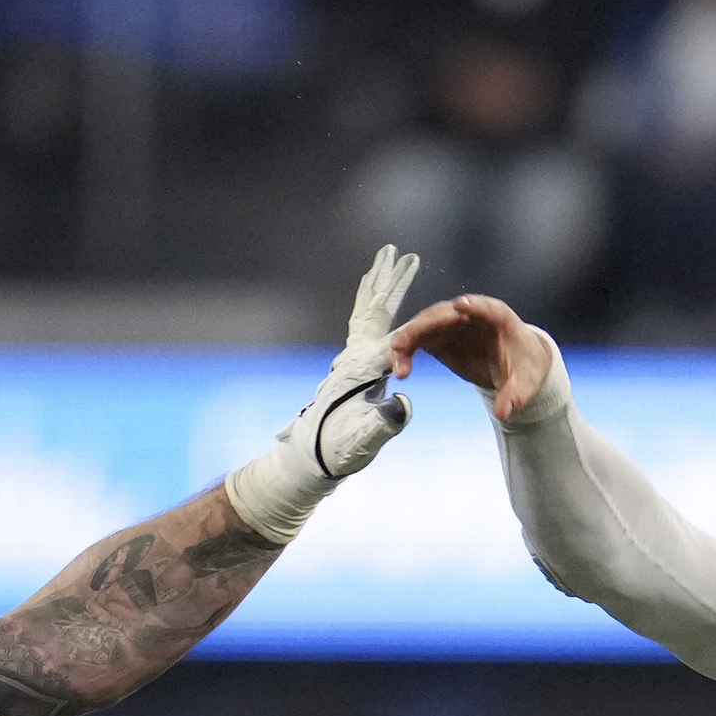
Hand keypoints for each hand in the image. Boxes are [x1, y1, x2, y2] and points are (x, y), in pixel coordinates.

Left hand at [222, 244, 418, 542]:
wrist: (304, 465)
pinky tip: (372, 312)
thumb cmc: (334, 454)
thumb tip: (400, 405)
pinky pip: (360, 335)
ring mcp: (347, 365)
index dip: (404, 299)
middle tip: (394, 251)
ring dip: (374, 292)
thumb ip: (383, 422)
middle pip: (371, 310)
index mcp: (360, 367)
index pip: (389, 327)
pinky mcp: (346, 375)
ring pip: (362, 318)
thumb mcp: (364, 440)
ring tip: (382, 266)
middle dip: (386, 281)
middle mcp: (350, 359)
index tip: (410, 262)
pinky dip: (368, 315)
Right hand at [387, 292, 555, 421]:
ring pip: (424, 325)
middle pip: (444, 314)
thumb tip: (504, 412)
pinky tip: (399, 368)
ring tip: (395, 361)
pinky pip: (418, 340)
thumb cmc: (522, 363)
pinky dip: (406, 352)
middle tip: (403, 342)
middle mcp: (470, 316)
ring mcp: (451, 325)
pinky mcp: (439, 338)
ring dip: (407, 339)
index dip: (475, 306)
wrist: (514, 363)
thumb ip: (516, 395)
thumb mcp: (526, 381)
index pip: (487, 308)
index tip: (460, 305)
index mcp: (499, 318)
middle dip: (422, 326)